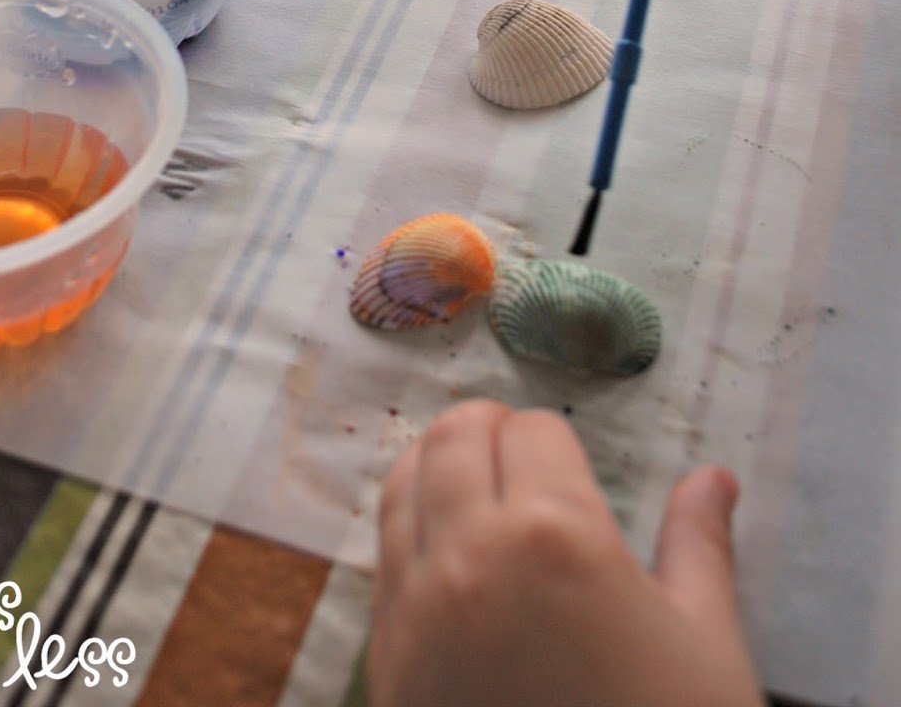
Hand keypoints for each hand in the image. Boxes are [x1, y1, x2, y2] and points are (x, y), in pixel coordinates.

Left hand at [370, 401, 763, 706]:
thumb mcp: (707, 647)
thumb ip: (700, 546)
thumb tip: (714, 479)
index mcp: (554, 537)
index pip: (533, 432)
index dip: (556, 438)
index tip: (570, 459)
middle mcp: (470, 557)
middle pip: (453, 437)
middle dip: (489, 431)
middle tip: (522, 456)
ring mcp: (415, 611)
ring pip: (402, 486)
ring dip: (436, 468)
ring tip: (475, 488)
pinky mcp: (386, 665)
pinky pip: (382, 560)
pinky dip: (409, 532)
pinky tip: (448, 558)